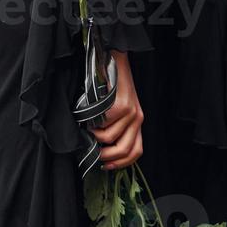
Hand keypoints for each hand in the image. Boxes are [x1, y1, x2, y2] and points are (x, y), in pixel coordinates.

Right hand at [89, 50, 143, 169]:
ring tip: (89, 126)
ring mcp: (131, 113)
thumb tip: (102, 148)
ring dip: (95, 135)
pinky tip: (90, 114)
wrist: (114, 60)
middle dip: (106, 156)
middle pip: (124, 150)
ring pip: (109, 138)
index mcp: (137, 122)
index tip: (106, 166)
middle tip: (94, 152)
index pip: (136, 151)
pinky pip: (103, 124)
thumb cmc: (112, 86)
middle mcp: (137, 119)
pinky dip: (93, 123)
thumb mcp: (119, 109)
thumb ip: (116, 127)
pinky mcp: (121, 107)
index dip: (121, 163)